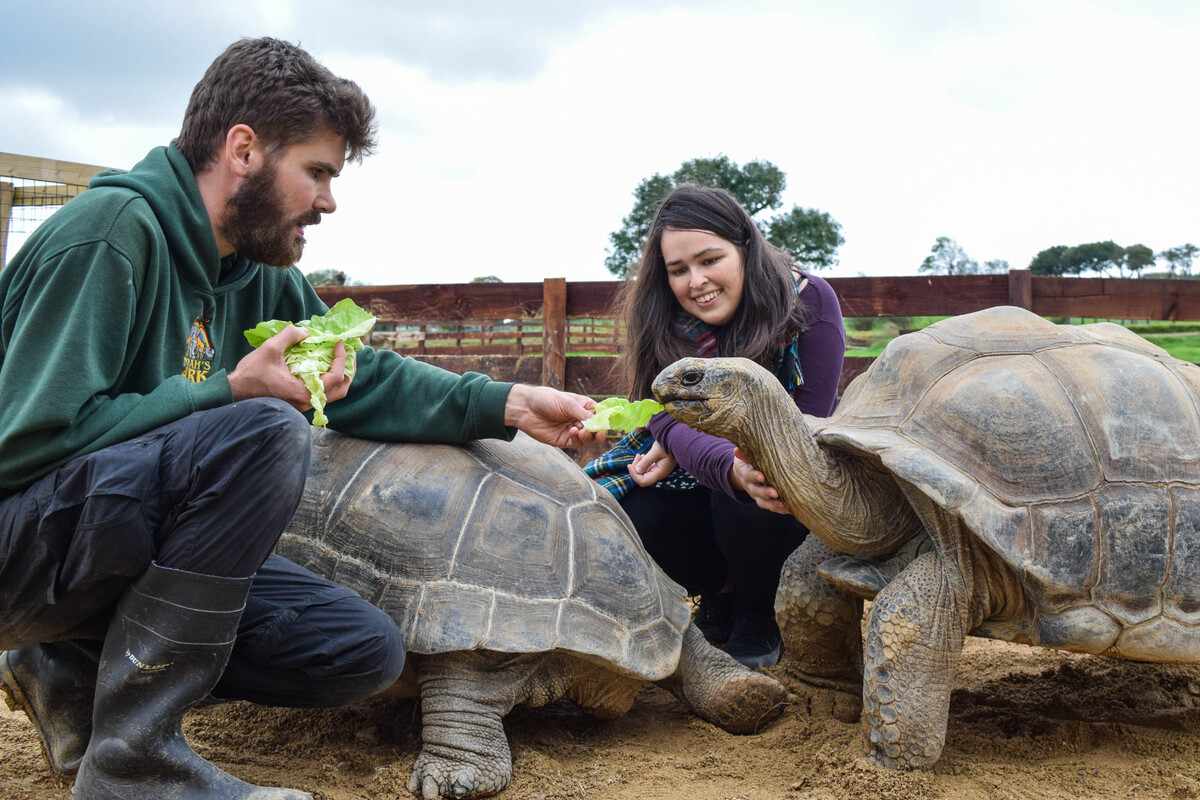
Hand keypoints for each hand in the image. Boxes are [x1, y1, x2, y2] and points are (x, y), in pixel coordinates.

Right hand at [228, 325, 351, 411]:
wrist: (234, 393)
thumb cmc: (250, 374)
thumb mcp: (270, 349)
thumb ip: (290, 336)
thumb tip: (305, 331)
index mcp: (304, 392)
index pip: (335, 376)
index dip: (341, 358)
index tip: (339, 343)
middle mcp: (307, 402)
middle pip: (341, 390)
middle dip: (348, 370)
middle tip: (349, 353)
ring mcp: (304, 405)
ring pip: (333, 394)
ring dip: (339, 376)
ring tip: (339, 359)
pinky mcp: (299, 403)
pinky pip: (321, 393)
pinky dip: (327, 380)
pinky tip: (324, 366)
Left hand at [504, 384, 598, 447]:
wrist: (525, 408)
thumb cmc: (546, 399)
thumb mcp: (567, 403)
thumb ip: (583, 414)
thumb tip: (598, 422)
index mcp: (584, 407)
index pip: (601, 415)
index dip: (606, 420)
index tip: (607, 424)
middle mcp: (580, 420)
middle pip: (596, 429)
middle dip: (598, 432)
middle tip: (598, 433)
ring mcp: (573, 430)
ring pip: (588, 439)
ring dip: (588, 437)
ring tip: (581, 431)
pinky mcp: (564, 440)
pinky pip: (576, 443)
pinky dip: (577, 439)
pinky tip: (573, 432)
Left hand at [628, 441, 675, 487]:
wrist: (677, 440)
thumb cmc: (667, 444)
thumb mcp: (655, 451)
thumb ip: (646, 461)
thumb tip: (637, 471)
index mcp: (659, 472)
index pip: (643, 482)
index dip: (634, 475)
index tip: (629, 465)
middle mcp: (658, 474)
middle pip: (642, 478)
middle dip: (635, 469)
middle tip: (637, 456)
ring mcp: (658, 471)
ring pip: (643, 473)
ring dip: (638, 465)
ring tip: (640, 455)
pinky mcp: (657, 467)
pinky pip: (646, 469)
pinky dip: (642, 463)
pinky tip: (643, 456)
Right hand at [730, 447, 789, 514]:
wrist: (743, 475)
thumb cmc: (748, 462)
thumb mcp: (744, 456)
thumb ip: (743, 454)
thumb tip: (737, 450)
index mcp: (746, 474)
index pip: (749, 475)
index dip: (754, 476)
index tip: (762, 477)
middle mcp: (751, 487)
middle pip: (757, 491)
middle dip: (766, 493)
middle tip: (775, 493)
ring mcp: (758, 496)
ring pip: (764, 502)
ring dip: (773, 504)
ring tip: (783, 504)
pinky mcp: (765, 501)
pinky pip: (772, 508)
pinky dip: (781, 510)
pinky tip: (791, 509)